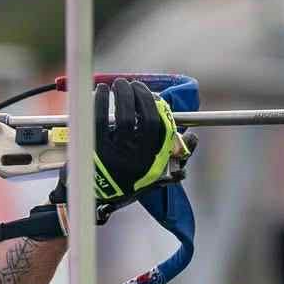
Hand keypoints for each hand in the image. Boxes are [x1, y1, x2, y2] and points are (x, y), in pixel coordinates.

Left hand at [48, 79, 179, 225]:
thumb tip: (192, 137)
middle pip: (145, 119)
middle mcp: (136, 158)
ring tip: (119, 83)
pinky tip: (101, 90)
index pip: (163, 129)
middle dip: (141, 96)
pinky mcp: (93, 148)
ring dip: (123, 94)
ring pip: (123, 117)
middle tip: (134, 85)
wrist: (91, 199)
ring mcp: (114, 154)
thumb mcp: (154, 176)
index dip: (159, 108)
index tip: (154, 96)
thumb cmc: (125, 182)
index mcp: (152, 163)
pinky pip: (98, 119)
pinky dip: (100, 100)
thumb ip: (173, 158)